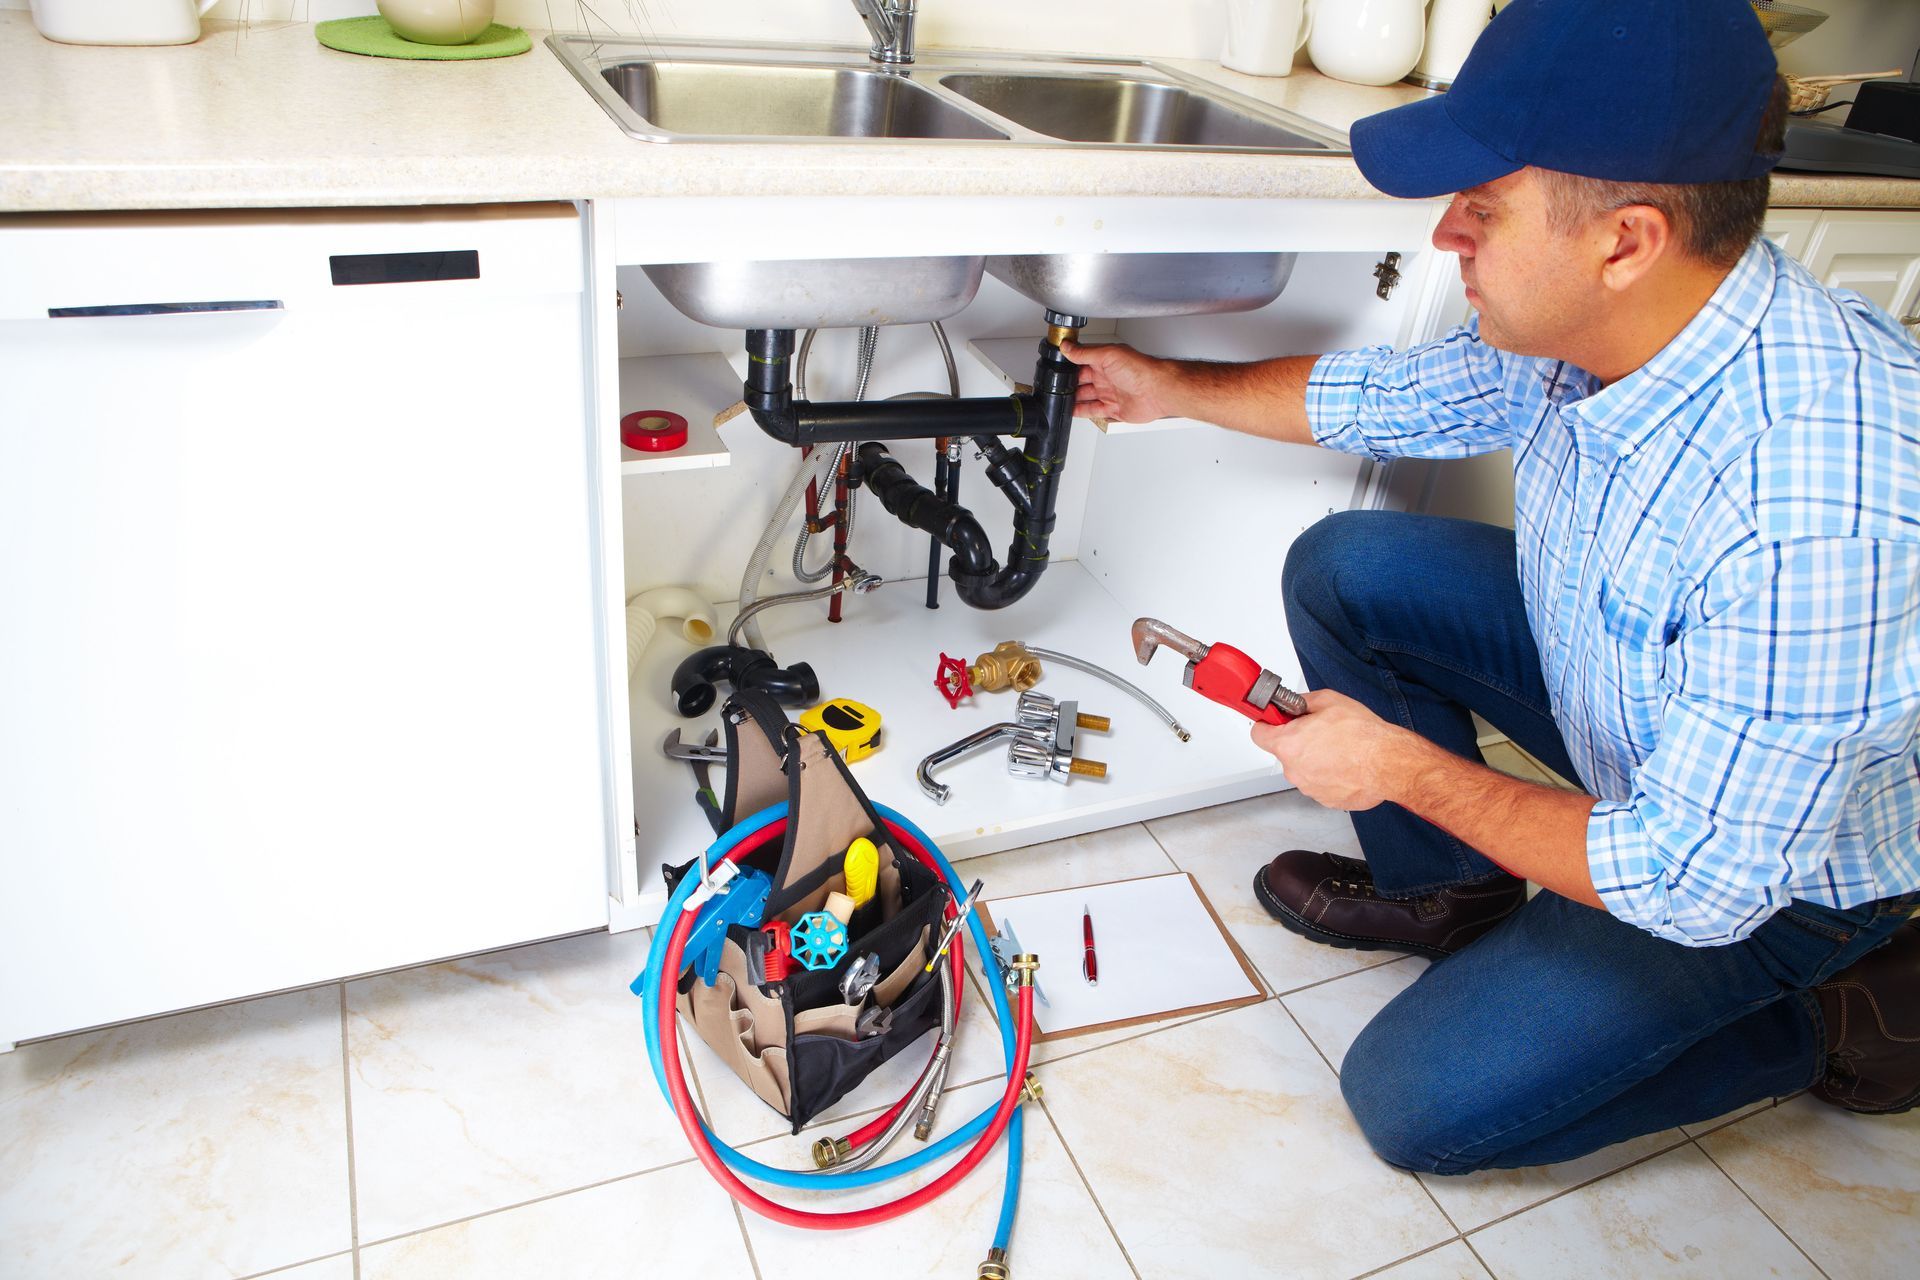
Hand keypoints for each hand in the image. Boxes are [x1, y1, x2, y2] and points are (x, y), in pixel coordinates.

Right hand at [1058, 340, 1178, 423]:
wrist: (1157, 391)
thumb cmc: (1140, 370)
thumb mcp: (1108, 355)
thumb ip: (1085, 353)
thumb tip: (1068, 347)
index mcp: (1105, 361)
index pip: (1081, 360)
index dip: (1069, 363)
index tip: (1055, 365)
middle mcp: (1107, 376)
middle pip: (1081, 380)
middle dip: (1068, 383)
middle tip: (1054, 385)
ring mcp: (1109, 393)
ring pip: (1085, 396)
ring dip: (1072, 398)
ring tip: (1058, 399)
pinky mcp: (1113, 408)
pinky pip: (1093, 411)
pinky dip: (1081, 412)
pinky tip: (1072, 411)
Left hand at [1249, 688, 1421, 811]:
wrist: (1388, 763)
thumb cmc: (1363, 735)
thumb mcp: (1328, 701)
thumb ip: (1303, 702)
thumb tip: (1296, 704)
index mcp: (1289, 744)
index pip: (1258, 734)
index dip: (1267, 724)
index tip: (1275, 721)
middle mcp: (1295, 770)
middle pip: (1285, 752)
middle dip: (1299, 741)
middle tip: (1321, 732)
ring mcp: (1309, 788)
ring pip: (1304, 769)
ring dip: (1316, 759)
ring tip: (1340, 749)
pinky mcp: (1326, 800)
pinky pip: (1321, 783)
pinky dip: (1330, 775)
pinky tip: (1346, 764)